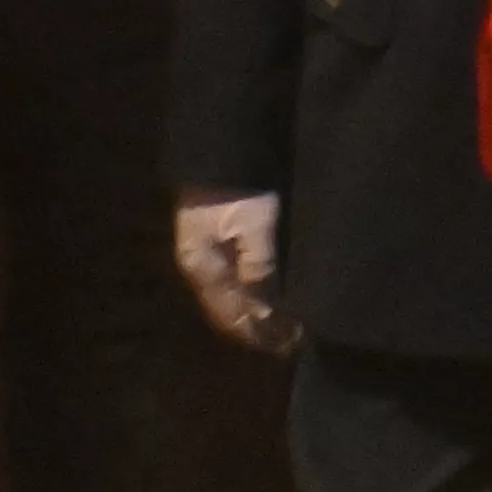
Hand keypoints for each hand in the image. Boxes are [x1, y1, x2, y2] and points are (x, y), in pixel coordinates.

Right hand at [173, 195, 291, 355]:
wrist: (223, 147)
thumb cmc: (242, 186)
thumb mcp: (255, 225)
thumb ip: (260, 268)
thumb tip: (268, 313)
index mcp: (202, 267)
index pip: (231, 314)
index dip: (260, 333)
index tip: (290, 345)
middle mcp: (199, 268)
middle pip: (227, 311)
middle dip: (257, 329)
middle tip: (292, 342)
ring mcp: (205, 256)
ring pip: (230, 299)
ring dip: (255, 315)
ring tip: (286, 327)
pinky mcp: (216, 243)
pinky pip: (233, 282)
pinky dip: (252, 296)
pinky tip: (270, 299)